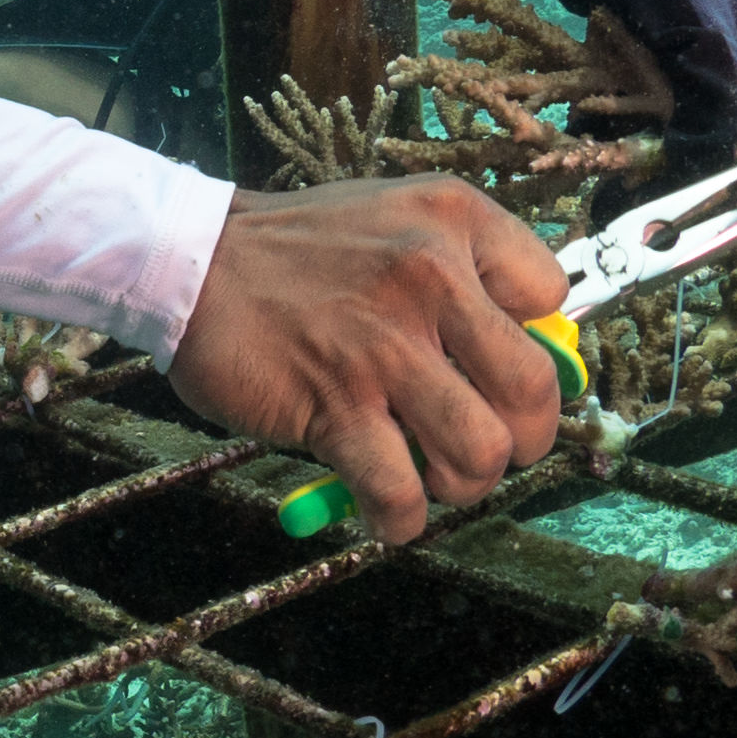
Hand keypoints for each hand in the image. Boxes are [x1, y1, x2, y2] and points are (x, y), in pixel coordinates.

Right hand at [165, 179, 569, 542]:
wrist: (185, 258)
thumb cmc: (297, 249)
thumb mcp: (395, 218)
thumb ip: (465, 266)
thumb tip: (529, 351)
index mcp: (451, 221)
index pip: (551, 297)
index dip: (531, 344)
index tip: (493, 364)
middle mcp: (429, 276)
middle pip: (534, 392)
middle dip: (520, 438)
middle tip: (483, 442)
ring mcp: (381, 345)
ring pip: (480, 452)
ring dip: (465, 483)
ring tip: (431, 474)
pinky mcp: (333, 405)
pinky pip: (401, 492)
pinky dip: (401, 518)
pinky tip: (386, 508)